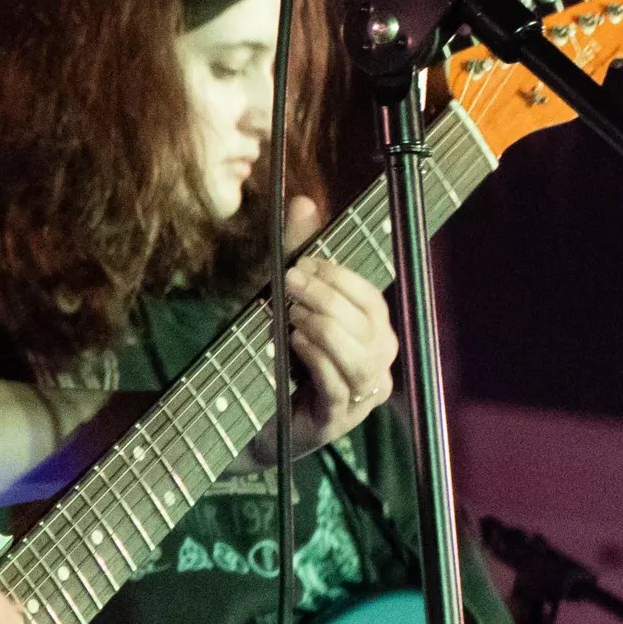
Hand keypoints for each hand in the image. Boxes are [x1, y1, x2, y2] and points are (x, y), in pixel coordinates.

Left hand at [244, 198, 396, 468]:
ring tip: (291, 317)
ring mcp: (359, 399)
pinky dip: (318, 360)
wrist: (245, 416)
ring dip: (324, 330)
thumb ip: (297, 252)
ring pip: (361, 360)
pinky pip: (339, 389)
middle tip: (289, 285)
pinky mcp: (336, 423)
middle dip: (327, 299)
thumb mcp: (284, 297)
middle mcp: (377, 367)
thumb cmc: (273, 353)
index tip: (303, 263)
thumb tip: (304, 200)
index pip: (373, 301)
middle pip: (371, 327)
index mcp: (372, 336)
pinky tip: (295, 342)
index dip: (341, 279)